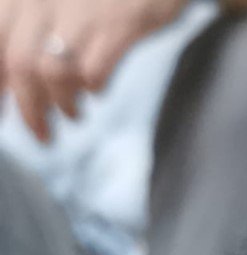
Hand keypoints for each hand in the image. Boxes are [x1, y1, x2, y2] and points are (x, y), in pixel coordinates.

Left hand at [0, 0, 186, 141]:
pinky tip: (98, 90)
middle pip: (20, 65)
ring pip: (52, 71)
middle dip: (29, 109)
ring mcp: (82, 10)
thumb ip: (25, 31)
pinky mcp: (120, 23)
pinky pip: (94, 69)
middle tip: (42, 134)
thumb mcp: (54, 0)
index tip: (2, 115)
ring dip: (62, 104)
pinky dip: (93, 88)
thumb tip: (8, 83)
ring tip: (74, 115)